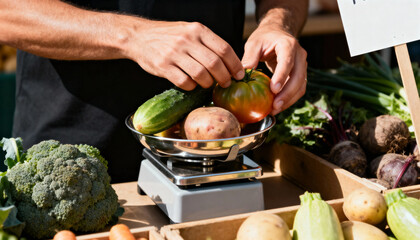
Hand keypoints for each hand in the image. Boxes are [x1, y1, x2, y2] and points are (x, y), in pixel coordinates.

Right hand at [127, 20, 244, 89]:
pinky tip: (192, 85)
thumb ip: (207, 43)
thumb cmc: (169, 36)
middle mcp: (187, 40)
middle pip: (215, 64)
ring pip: (201, 75)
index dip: (235, 65)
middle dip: (224, 78)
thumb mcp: (189, 31)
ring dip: (208, 84)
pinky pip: (184, 82)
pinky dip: (192, 86)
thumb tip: (230, 62)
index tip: (239, 75)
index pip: (224, 49)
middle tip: (226, 83)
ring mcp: (174, 53)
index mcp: (198, 30)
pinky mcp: (163, 66)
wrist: (139, 36)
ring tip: (208, 84)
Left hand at [242, 25, 306, 114]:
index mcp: (288, 45)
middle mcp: (299, 55)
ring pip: (301, 85)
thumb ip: (250, 56)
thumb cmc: (265, 38)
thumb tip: (243, 74)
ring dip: (289, 99)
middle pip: (298, 77)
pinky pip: (298, 89)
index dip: (281, 76)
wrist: (278, 32)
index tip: (273, 89)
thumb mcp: (254, 43)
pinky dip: (290, 99)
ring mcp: (302, 65)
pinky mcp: (300, 74)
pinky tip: (277, 107)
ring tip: (275, 110)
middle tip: (274, 106)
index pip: (287, 62)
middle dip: (287, 93)